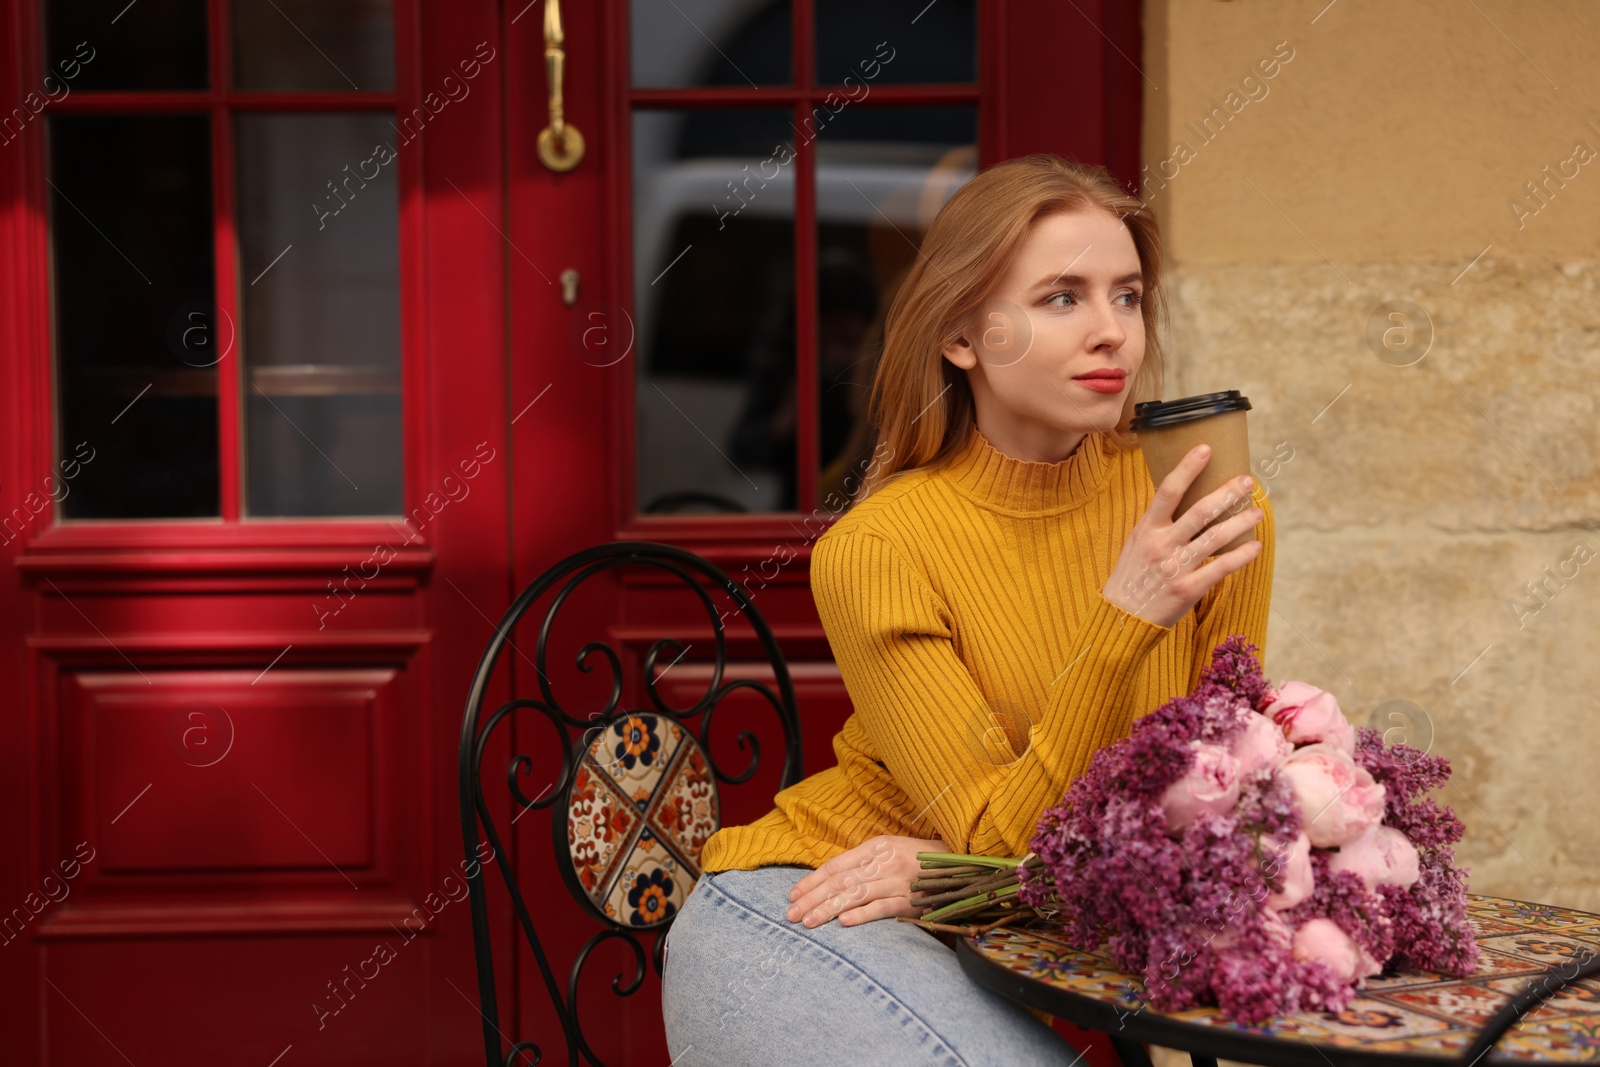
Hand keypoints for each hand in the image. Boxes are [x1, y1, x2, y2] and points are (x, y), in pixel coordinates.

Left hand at [785, 834, 944, 927]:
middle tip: (791, 914)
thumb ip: (864, 863)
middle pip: (840, 881)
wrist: (961, 864)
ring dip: (828, 909)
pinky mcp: (911, 900)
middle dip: (812, 898)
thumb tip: (831, 879)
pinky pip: (883, 908)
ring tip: (808, 922)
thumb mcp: (890, 851)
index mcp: (876, 846)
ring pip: (855, 895)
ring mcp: (897, 881)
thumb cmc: (920, 860)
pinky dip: (862, 915)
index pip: (835, 865)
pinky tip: (843, 923)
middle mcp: (884, 862)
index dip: (812, 880)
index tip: (792, 895)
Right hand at [1103, 443, 1264, 628]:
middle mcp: (1161, 545)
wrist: (1121, 618)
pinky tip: (1255, 546)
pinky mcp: (1188, 589)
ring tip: (1257, 512)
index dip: (1187, 468)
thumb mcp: (1136, 544)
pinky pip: (1221, 568)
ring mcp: (1175, 567)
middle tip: (1247, 480)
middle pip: (1199, 511)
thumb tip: (1184, 500)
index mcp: (1146, 529)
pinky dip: (1241, 556)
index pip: (1168, 491)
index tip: (1205, 449)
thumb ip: (1158, 524)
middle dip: (1226, 493)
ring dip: (1240, 522)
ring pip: (1215, 537)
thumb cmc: (1132, 577)